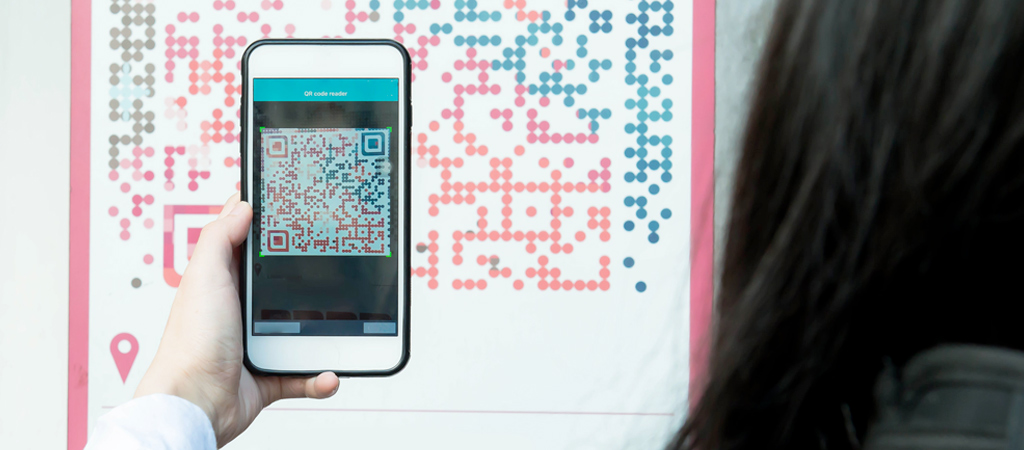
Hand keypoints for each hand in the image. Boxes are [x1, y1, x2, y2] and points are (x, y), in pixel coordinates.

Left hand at [135, 193, 339, 445]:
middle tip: (337, 270)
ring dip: (324, 331)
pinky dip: (319, 375)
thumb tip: (241, 203)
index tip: (302, 215)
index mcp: (224, 283)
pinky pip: (304, 373)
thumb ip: (220, 237)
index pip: (250, 247)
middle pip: (285, 286)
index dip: (273, 230)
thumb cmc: (192, 343)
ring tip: (341, 324)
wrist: (196, 402)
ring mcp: (256, 343)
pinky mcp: (270, 373)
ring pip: (301, 329)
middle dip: (311, 282)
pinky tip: (329, 372)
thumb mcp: (205, 276)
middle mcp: (240, 311)